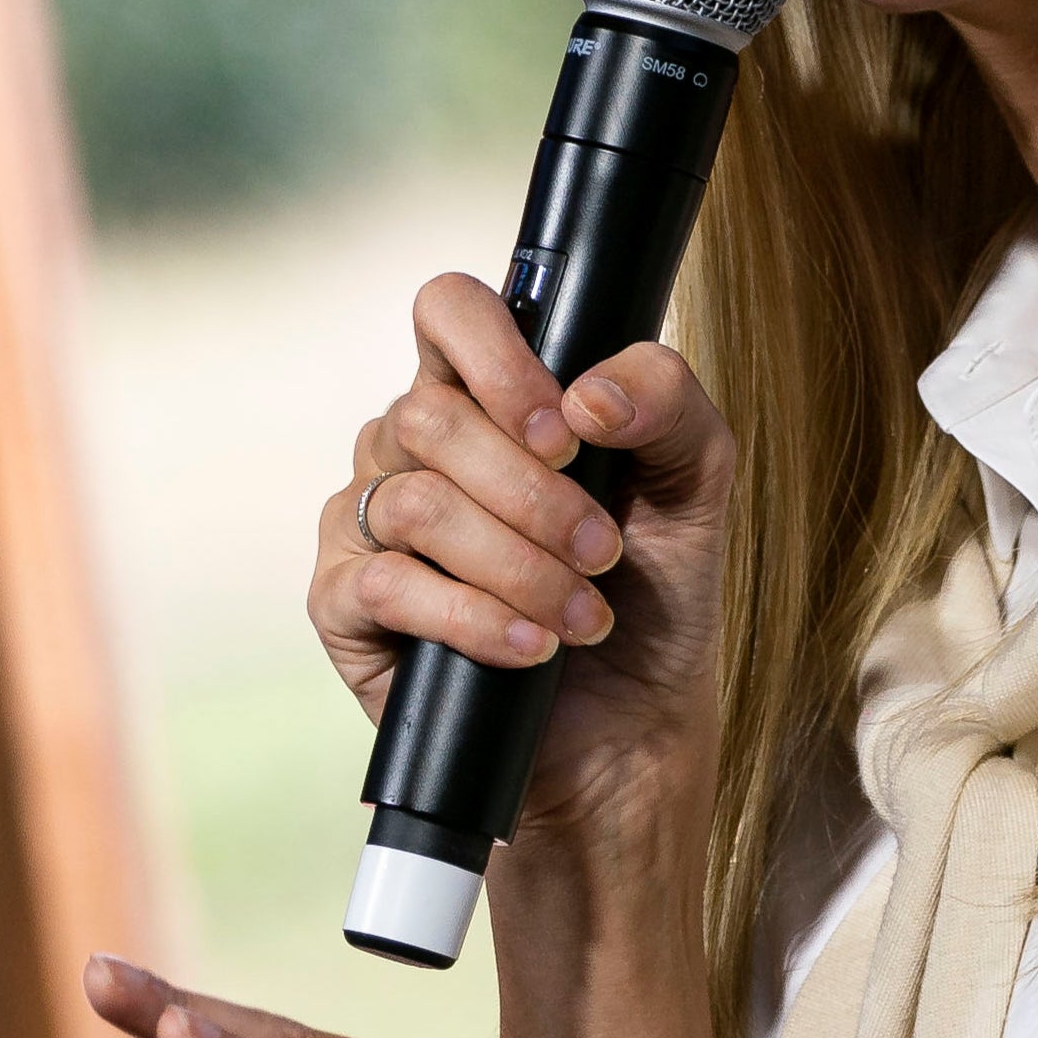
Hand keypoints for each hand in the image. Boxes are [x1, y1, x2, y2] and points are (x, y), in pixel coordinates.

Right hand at [308, 272, 733, 846]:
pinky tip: (528, 648)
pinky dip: (474, 617)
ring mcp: (368, 518)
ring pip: (418, 501)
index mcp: (484, 393)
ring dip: (519, 565)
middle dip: (536, 494)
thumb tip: (589, 396)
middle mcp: (411, 444)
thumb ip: (668, 402)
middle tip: (603, 553)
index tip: (567, 432)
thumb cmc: (650, 595)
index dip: (498, 356)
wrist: (625, 727)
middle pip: (433, 414)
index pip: (450, 310)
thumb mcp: (694, 482)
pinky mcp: (343, 601)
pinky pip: (388, 584)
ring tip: (582, 617)